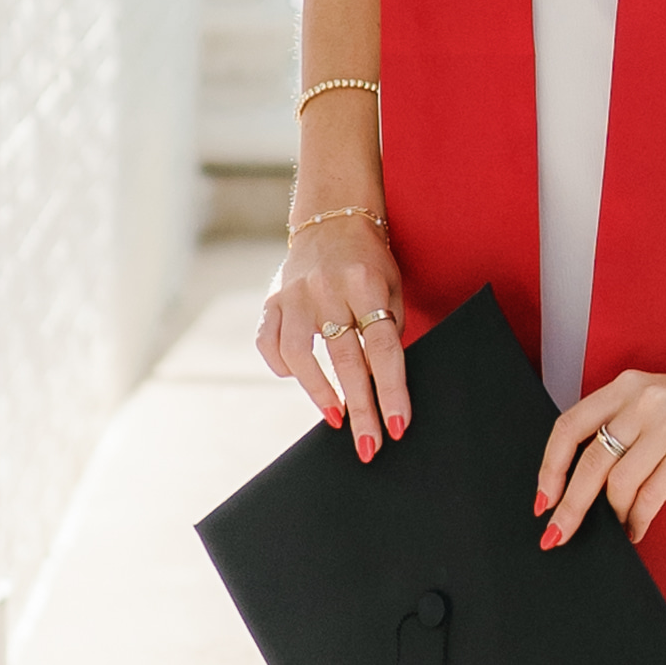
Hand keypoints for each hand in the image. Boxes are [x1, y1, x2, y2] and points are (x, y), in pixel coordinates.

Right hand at [261, 207, 410, 458]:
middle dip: (361, 409)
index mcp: (365, 282)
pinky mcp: (272, 299)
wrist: (332, 217)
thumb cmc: (370, 261)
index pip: (383, 348)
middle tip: (369, 447)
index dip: (391, 390)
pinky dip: (281, 367)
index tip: (397, 426)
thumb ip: (388, 329)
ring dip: (320, 393)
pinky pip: (269, 343)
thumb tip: (383, 384)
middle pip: (347, 361)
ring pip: (300, 356)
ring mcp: (295, 293)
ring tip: (337, 417)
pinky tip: (297, 378)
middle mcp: (327, 288)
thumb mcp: (392, 286)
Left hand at [534, 365, 665, 550]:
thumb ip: (620, 426)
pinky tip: (635, 530)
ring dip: (612, 515)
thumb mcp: (653, 400)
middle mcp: (642, 402)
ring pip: (619, 484)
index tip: (542, 499)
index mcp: (625, 386)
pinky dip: (637, 520)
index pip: (569, 427)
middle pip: (589, 462)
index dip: (550, 467)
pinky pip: (650, 497)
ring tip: (617, 527)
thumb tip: (581, 484)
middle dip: (569, 506)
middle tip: (557, 534)